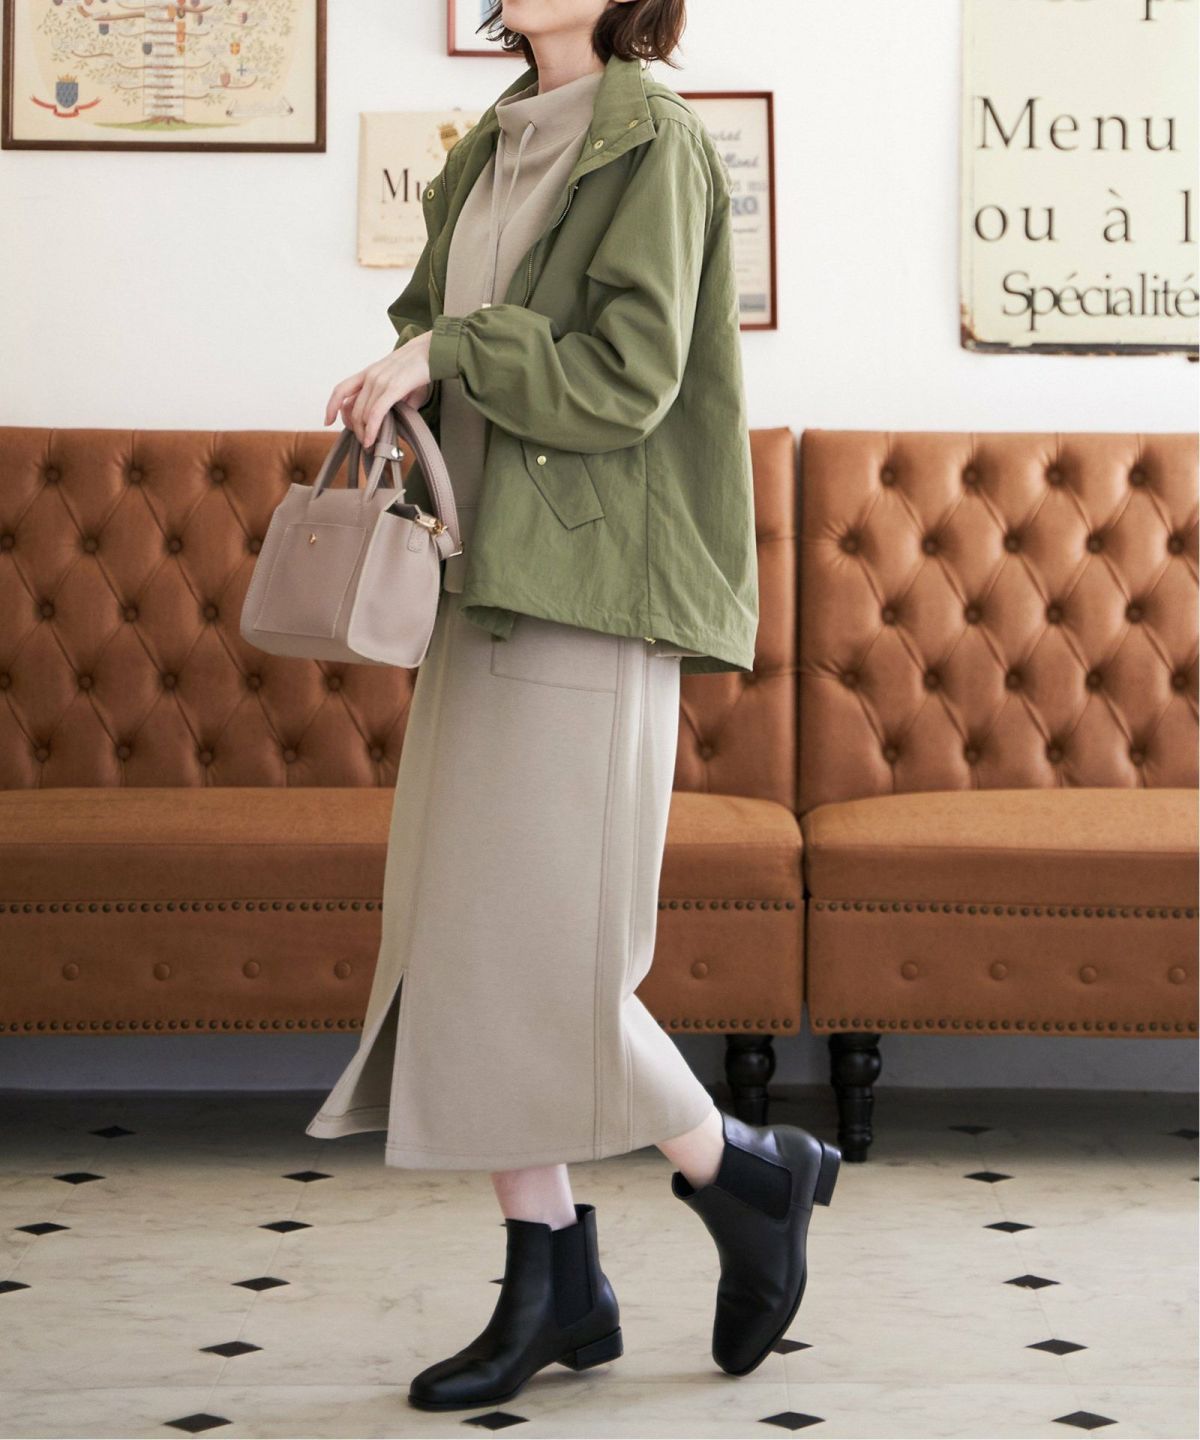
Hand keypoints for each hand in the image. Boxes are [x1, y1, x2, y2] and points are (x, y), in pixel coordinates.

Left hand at [324, 331, 433, 447]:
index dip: (332, 406)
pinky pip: (375, 413)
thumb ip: (393, 402)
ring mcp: (380, 381)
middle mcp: (370, 376)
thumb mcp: (400, 384)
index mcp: (368, 373)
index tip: (328, 421)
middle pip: (352, 409)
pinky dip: (372, 430)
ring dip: (364, 434)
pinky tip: (372, 440)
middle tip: (363, 442)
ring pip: (362, 414)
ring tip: (370, 445)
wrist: (432, 350)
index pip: (341, 390)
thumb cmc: (419, 367)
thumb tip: (395, 423)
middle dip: (355, 430)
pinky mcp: (393, 388)